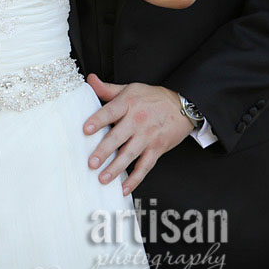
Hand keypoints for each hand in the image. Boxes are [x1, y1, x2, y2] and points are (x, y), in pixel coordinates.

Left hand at [83, 74, 193, 194]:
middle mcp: (138, 120)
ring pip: (130, 154)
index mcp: (128, 103)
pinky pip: (145, 166)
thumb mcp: (130, 88)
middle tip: (91, 162)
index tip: (86, 129)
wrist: (182, 105)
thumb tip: (90, 79)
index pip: (111, 111)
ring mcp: (148, 136)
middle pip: (118, 136)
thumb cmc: (152, 98)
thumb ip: (107, 89)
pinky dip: (135, 179)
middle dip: (104, 151)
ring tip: (102, 178)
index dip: (98, 120)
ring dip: (116, 168)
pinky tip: (124, 188)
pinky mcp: (157, 149)